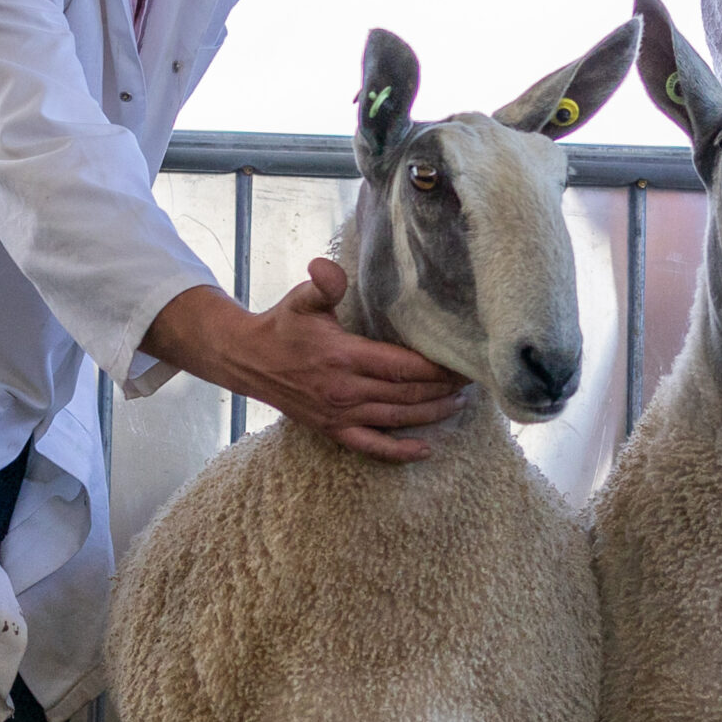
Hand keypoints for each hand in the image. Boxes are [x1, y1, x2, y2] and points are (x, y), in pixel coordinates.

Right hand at [143, 261, 466, 460]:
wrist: (247, 359)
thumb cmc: (282, 325)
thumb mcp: (301, 299)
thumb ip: (322, 284)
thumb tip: (328, 269)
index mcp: (344, 357)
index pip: (404, 367)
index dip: (437, 368)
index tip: (464, 361)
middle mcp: (346, 391)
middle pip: (409, 395)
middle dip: (444, 389)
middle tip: (473, 380)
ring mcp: (340, 415)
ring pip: (398, 419)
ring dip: (432, 414)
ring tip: (460, 403)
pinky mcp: (333, 430)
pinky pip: (372, 446)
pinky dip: (400, 452)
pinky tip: (426, 450)